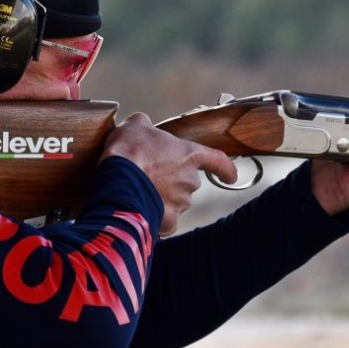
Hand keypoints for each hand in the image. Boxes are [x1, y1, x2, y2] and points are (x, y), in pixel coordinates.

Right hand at [102, 113, 239, 234]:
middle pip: (188, 183)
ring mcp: (181, 203)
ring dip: (162, 198)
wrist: (118, 181)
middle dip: (172, 181)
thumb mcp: (135, 127)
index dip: (225, 169)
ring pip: (176, 202)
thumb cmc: (129, 151)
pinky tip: (141, 210)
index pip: (218, 161)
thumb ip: (145, 125)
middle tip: (149, 175)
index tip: (230, 177)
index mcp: (189, 155)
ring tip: (138, 191)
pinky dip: (157, 218)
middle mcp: (190, 181)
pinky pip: (166, 222)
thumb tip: (141, 124)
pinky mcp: (169, 221)